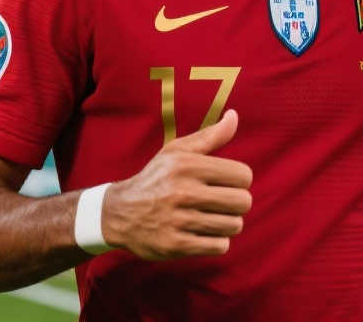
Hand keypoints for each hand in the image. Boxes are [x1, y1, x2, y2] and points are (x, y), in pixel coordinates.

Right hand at [100, 109, 251, 259]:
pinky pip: (219, 246)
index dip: (240, 180)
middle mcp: (183, 192)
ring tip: (212, 218)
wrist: (119, 213)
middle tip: (223, 203)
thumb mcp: (177, 151)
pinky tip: (204, 233)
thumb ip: (210, 136)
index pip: (243, 175)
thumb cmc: (156, 178)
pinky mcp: (176, 246)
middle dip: (237, 203)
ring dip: (227, 223)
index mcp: (187, 165)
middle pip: (242, 202)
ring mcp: (179, 220)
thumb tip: (234, 116)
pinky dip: (217, 241)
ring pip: (233, 225)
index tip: (227, 183)